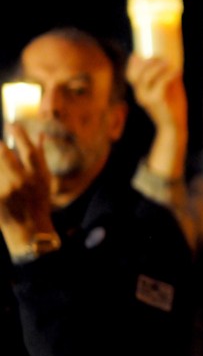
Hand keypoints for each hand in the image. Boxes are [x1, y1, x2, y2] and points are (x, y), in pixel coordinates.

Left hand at [0, 124, 54, 253]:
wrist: (29, 230)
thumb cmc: (38, 202)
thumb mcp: (45, 180)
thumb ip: (41, 157)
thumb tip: (41, 135)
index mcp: (39, 176)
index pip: (29, 150)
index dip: (20, 135)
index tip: (11, 124)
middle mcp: (24, 181)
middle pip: (5, 154)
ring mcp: (8, 190)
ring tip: (3, 163)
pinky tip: (2, 177)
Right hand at [126, 54, 187, 179]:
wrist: (174, 127)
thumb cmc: (172, 109)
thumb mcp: (167, 91)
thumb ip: (165, 78)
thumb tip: (168, 62)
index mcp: (140, 93)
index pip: (130, 76)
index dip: (132, 64)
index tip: (137, 54)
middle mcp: (140, 95)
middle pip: (136, 74)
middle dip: (146, 62)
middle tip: (159, 57)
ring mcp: (146, 98)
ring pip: (146, 77)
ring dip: (156, 67)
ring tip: (167, 61)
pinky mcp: (156, 100)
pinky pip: (161, 83)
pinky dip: (168, 74)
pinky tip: (177, 71)